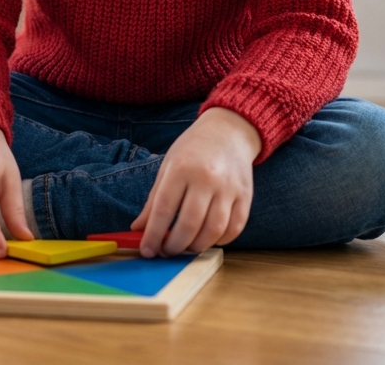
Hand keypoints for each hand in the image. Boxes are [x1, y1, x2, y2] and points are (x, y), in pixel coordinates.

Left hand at [131, 107, 260, 256]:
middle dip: (175, 245)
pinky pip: (235, 228)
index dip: (154, 234)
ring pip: (213, 230)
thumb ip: (154, 200)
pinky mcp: (246, 196)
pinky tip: (208, 239)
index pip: (164, 209)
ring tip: (185, 247)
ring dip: (197, 246)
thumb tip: (139, 229)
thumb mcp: (167, 167)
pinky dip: (220, 240)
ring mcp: (229, 188)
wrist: (228, 132)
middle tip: (166, 251)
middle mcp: (207, 178)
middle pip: (189, 223)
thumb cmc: (193, 150)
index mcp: (181, 168)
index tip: (147, 250)